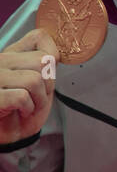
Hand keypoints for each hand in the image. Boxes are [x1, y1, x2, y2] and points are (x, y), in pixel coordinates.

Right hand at [0, 29, 58, 144]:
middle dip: (48, 84)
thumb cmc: (23, 108)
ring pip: (34, 79)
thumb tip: (56, 52)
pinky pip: (22, 97)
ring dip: (38, 99)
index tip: (46, 76)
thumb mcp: (40, 82)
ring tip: (27, 105)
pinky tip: (18, 111)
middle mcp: (0, 61)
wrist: (10, 134)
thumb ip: (45, 63)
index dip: (52, 59)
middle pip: (43, 61)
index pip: (39, 36)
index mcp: (11, 54)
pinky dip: (27, 109)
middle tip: (36, 96)